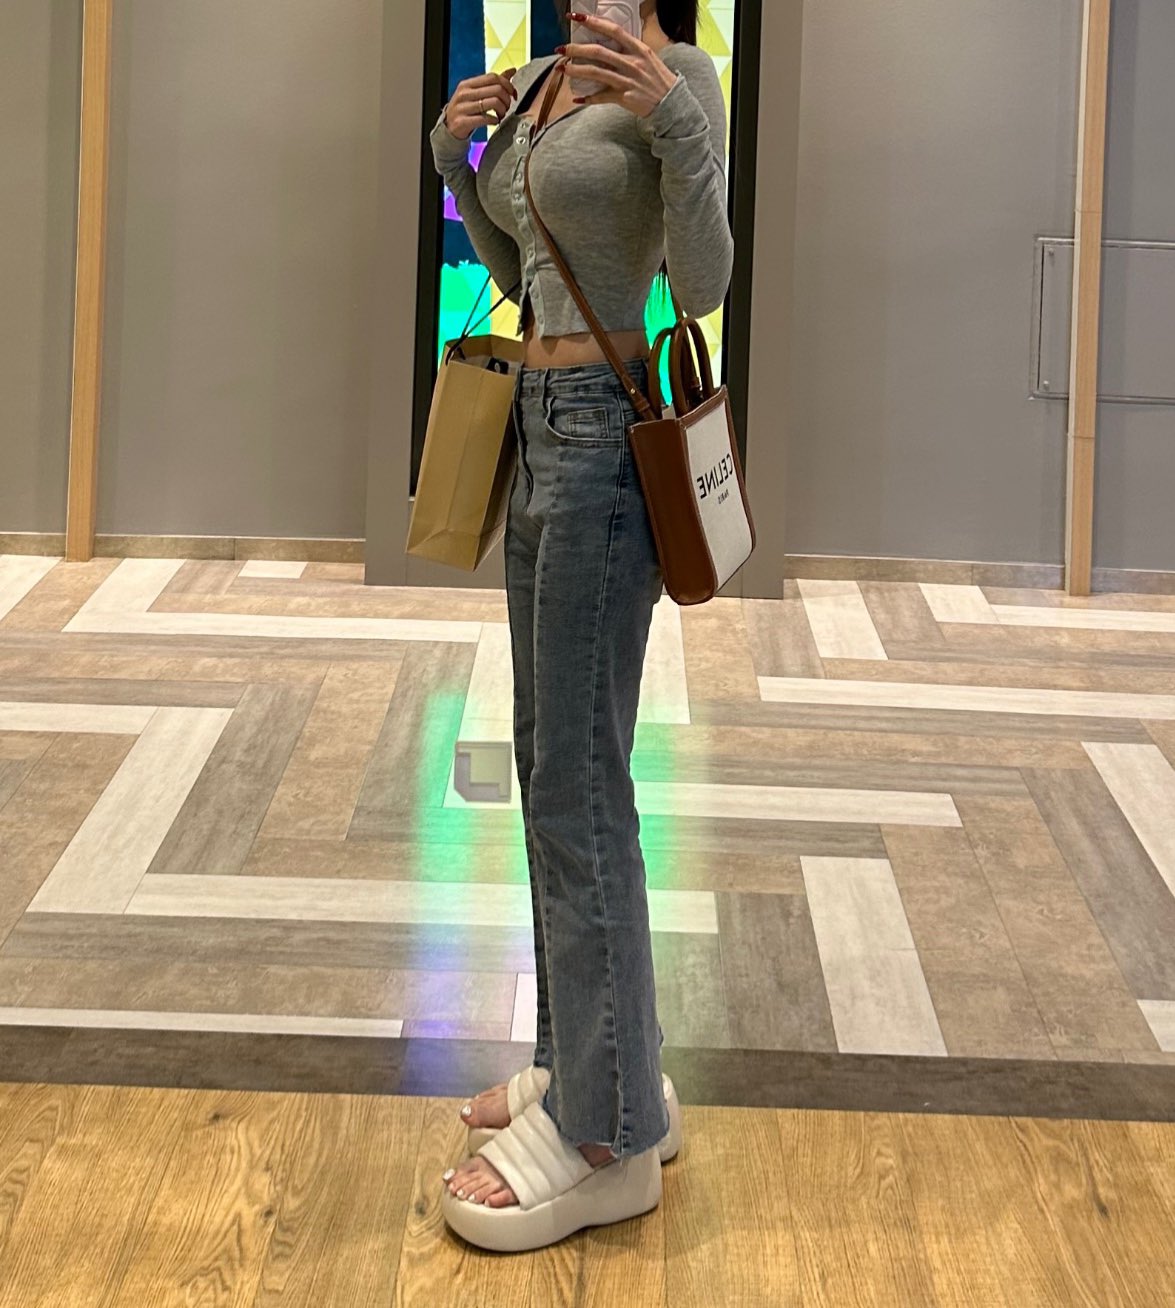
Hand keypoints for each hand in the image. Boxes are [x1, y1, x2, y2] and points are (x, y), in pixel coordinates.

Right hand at [443, 68, 518, 140]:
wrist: (449, 128)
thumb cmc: (466, 109)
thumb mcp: (476, 93)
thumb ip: (493, 83)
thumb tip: (512, 70)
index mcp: (468, 84)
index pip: (493, 77)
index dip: (507, 84)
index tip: (512, 94)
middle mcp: (464, 93)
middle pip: (496, 89)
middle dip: (507, 99)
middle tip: (507, 107)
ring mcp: (462, 107)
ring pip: (493, 103)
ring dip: (502, 110)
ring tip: (501, 115)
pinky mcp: (463, 122)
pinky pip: (485, 118)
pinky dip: (494, 120)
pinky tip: (495, 121)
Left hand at [560, 10, 676, 116]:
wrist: (671, 103)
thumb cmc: (659, 79)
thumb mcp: (648, 58)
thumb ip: (630, 49)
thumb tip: (611, 42)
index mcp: (638, 49)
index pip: (613, 30)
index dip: (593, 22)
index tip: (577, 17)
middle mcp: (632, 63)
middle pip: (599, 52)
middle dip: (576, 49)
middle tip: (561, 48)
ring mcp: (627, 80)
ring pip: (596, 72)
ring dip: (576, 70)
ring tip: (563, 69)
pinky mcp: (624, 98)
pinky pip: (601, 97)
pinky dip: (588, 98)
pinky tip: (576, 98)